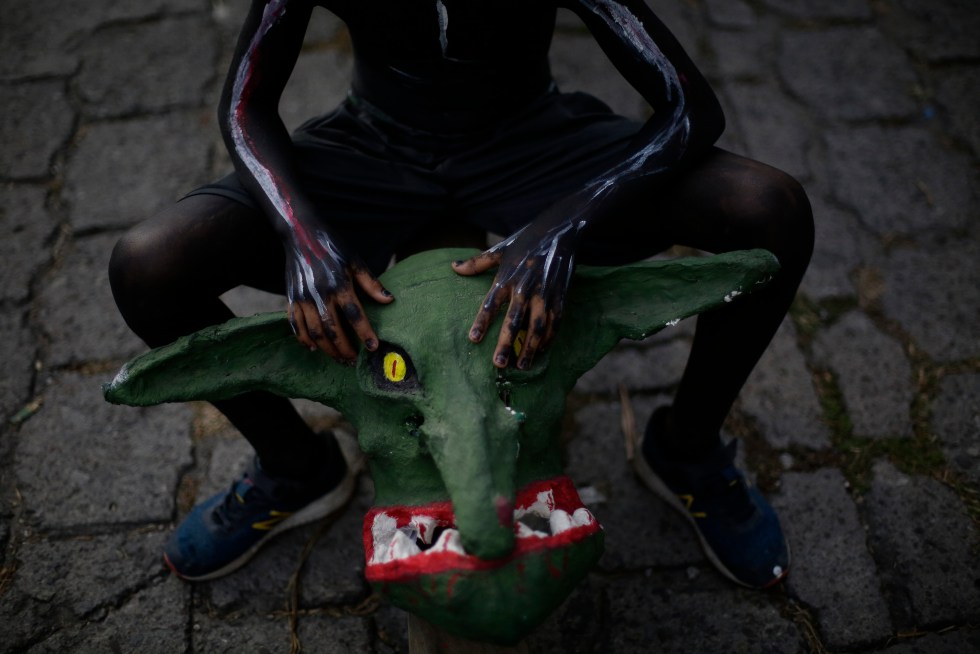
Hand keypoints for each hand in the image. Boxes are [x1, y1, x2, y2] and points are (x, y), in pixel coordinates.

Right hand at [285, 231, 392, 363]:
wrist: (300, 234)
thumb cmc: (333, 247)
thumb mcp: (355, 261)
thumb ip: (371, 283)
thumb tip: (389, 301)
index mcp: (339, 284)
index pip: (354, 315)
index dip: (364, 333)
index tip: (373, 347)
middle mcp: (319, 293)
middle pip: (332, 329)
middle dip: (344, 348)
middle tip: (353, 360)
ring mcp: (302, 297)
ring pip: (314, 332)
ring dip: (326, 349)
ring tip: (338, 358)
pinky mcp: (291, 298)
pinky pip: (295, 325)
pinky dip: (303, 339)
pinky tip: (313, 348)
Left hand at [452, 221, 579, 369]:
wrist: (561, 230)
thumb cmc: (526, 239)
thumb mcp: (501, 248)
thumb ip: (477, 262)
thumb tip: (453, 267)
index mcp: (507, 276)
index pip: (491, 303)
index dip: (482, 322)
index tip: (473, 339)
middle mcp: (525, 287)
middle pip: (514, 321)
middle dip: (506, 343)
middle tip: (498, 364)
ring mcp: (545, 293)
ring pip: (536, 327)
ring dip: (529, 348)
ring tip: (521, 366)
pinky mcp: (560, 296)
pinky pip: (554, 323)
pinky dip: (547, 339)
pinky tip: (540, 351)